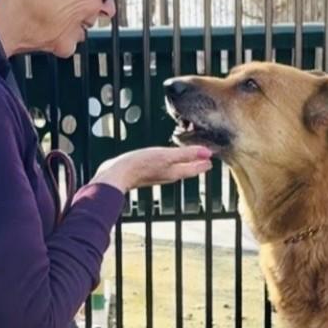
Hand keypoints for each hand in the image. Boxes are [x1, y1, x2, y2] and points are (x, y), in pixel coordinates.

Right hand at [90, 146, 213, 192]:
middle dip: (197, 164)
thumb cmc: (140, 165)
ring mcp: (157, 174)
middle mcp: (168, 175)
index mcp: (175, 172)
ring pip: (177, 169)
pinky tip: (166, 159)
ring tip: (190, 158)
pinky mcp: (147, 172)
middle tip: (205, 159)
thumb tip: (208, 153)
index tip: (212, 159)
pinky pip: (165, 166)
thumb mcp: (166, 156)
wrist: (115, 175)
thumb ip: (187, 154)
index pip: (195, 168)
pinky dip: (171, 162)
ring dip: (185, 164)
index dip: (204, 163)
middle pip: (187, 169)